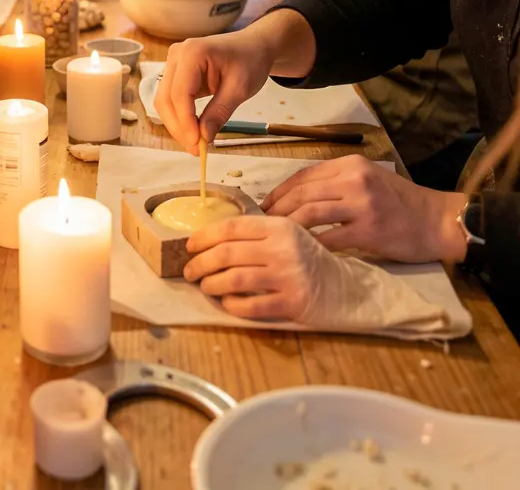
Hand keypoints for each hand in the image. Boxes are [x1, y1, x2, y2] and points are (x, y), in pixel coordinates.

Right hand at [155, 27, 275, 149]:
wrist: (253, 47)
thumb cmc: (250, 61)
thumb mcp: (240, 88)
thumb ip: (220, 112)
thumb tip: (203, 138)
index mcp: (193, 52)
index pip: (180, 92)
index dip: (185, 120)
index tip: (197, 143)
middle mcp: (176, 54)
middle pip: (166, 98)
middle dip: (179, 126)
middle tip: (196, 149)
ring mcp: (173, 63)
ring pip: (164, 101)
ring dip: (177, 125)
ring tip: (196, 143)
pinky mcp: (175, 73)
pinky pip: (171, 99)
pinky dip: (180, 117)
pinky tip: (193, 130)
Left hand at [183, 215, 335, 322]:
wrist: (344, 288)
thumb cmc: (307, 259)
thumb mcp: (286, 235)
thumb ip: (256, 233)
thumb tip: (211, 239)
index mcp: (278, 227)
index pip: (231, 228)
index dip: (204, 236)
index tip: (190, 246)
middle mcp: (283, 248)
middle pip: (227, 253)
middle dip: (201, 263)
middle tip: (189, 271)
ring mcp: (288, 276)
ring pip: (235, 279)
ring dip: (212, 284)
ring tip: (204, 286)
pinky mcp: (292, 302)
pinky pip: (252, 306)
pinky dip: (233, 305)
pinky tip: (226, 303)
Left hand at [263, 155, 467, 263]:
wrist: (438, 222)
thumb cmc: (400, 203)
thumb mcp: (367, 180)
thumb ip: (335, 183)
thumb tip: (294, 198)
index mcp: (350, 164)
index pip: (303, 175)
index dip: (279, 191)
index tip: (263, 205)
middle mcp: (354, 179)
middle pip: (302, 193)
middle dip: (277, 209)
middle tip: (261, 225)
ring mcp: (362, 204)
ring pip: (310, 213)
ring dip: (288, 226)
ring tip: (273, 238)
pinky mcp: (369, 230)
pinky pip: (330, 238)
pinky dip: (311, 244)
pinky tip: (299, 251)